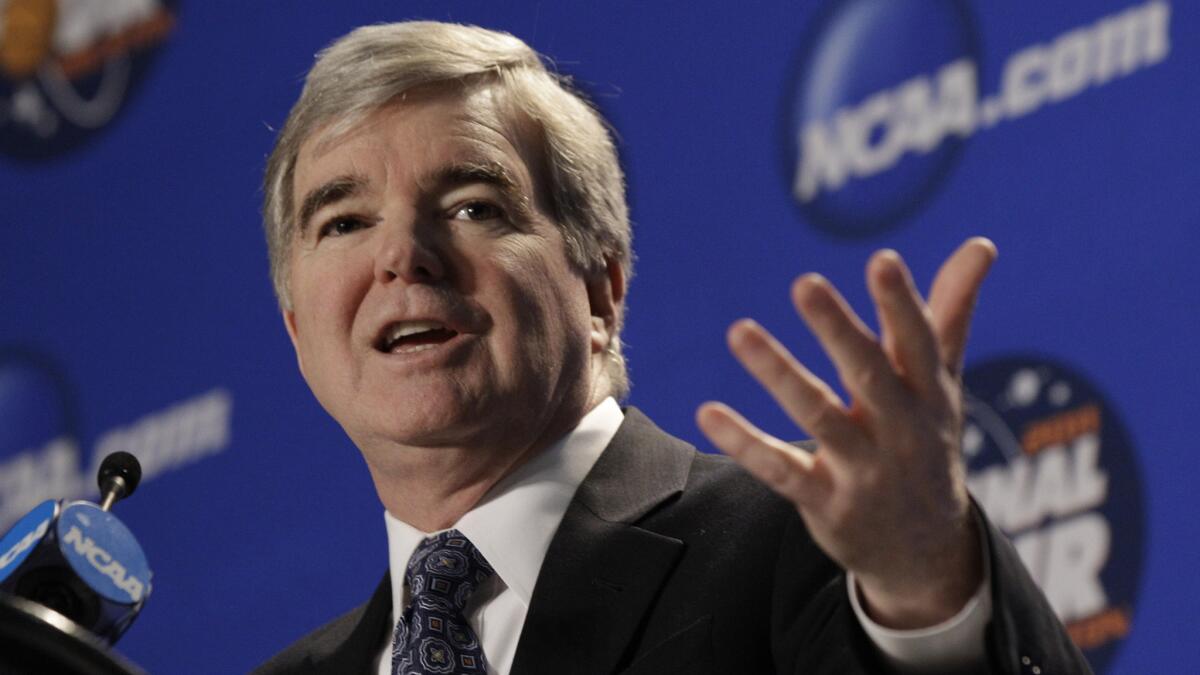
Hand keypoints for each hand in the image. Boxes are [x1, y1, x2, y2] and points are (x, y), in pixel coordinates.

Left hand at [695, 238, 995, 628]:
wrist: (926, 550)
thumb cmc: (926, 441)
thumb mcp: (941, 381)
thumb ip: (951, 311)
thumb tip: (982, 242)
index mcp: (929, 393)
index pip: (919, 342)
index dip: (903, 303)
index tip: (883, 260)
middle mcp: (901, 429)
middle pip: (868, 374)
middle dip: (838, 330)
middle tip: (805, 283)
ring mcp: (864, 469)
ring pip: (818, 416)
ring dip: (779, 373)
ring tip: (739, 331)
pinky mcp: (826, 502)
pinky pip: (781, 470)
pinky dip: (745, 443)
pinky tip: (708, 412)